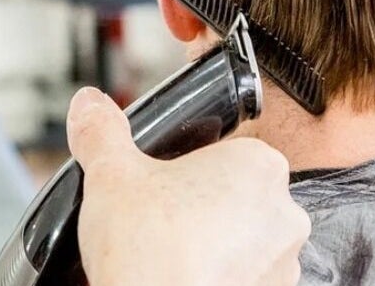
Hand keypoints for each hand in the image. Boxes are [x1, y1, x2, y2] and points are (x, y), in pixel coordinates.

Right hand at [68, 88, 309, 285]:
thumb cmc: (151, 252)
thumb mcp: (111, 175)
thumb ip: (102, 133)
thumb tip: (90, 106)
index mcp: (258, 165)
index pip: (224, 155)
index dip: (185, 173)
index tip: (162, 191)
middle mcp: (284, 212)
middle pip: (235, 199)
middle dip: (200, 210)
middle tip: (160, 224)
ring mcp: (284, 262)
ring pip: (244, 244)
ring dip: (213, 248)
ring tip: (170, 257)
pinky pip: (245, 279)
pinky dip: (219, 278)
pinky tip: (184, 278)